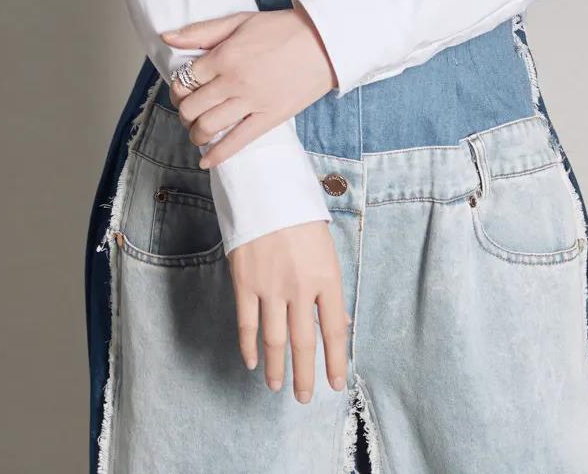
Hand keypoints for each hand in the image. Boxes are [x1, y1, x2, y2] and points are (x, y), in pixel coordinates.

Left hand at [160, 7, 337, 166]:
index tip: (184, 88)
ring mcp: (251, 102)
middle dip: (184, 111)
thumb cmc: (281, 28)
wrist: (323, 42)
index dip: (179, 86)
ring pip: (208, 127)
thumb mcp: (239, 20)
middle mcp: (234, 81)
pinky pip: (237, 142)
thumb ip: (201, 31)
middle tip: (189, 110)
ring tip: (197, 131)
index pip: (185, 79)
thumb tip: (167, 37)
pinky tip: (206, 160)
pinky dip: (217, 155)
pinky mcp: (269, 118)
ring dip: (195, 133)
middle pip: (192, 106)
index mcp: (224, 56)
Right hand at [227, 220, 351, 399]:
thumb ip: (331, 289)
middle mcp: (300, 287)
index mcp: (327, 277)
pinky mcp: (245, 282)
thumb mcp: (326, 249)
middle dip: (305, 375)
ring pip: (274, 340)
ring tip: (277, 386)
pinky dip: (248, 346)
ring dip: (276, 368)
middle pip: (304, 343)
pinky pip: (247, 323)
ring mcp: (271, 286)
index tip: (335, 385)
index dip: (336, 362)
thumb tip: (342, 325)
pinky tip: (251, 362)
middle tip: (303, 398)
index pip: (335, 331)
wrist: (266, 187)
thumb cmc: (300, 216)